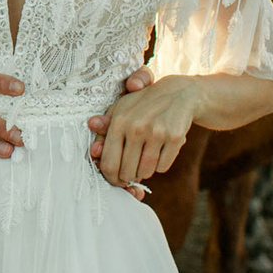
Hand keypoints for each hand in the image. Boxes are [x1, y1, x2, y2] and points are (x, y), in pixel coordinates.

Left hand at [87, 74, 199, 197]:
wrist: (178, 93)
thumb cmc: (142, 106)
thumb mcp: (120, 111)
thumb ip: (104, 132)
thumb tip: (93, 151)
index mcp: (118, 121)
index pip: (109, 164)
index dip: (111, 178)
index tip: (116, 179)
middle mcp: (136, 127)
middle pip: (127, 172)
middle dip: (129, 176)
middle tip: (133, 168)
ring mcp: (156, 132)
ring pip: (145, 172)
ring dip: (145, 170)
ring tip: (146, 156)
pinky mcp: (174, 137)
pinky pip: (162, 167)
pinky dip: (160, 165)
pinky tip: (161, 150)